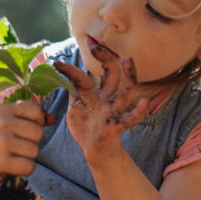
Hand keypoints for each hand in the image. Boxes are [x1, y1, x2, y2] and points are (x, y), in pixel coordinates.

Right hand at [0, 100, 51, 180]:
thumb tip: (52, 118)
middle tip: (16, 144)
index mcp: (4, 109)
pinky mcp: (0, 161)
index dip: (36, 122)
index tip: (24, 129)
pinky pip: (29, 166)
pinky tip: (13, 165)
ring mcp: (1, 142)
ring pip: (34, 151)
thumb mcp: (6, 119)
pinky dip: (25, 169)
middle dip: (32, 141)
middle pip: (38, 133)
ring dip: (27, 156)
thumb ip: (30, 117)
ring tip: (12, 154)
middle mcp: (2, 123)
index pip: (36, 112)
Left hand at [53, 43, 147, 163]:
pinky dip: (138, 112)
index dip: (70, 70)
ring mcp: (112, 111)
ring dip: (129, 76)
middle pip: (112, 74)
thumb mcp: (74, 109)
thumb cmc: (86, 129)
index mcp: (93, 94)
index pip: (83, 77)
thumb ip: (72, 93)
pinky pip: (130, 119)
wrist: (95, 152)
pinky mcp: (116, 126)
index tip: (56, 63)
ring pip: (126, 91)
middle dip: (106, 59)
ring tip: (128, 60)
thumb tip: (60, 76)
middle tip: (97, 47)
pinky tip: (143, 103)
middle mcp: (106, 99)